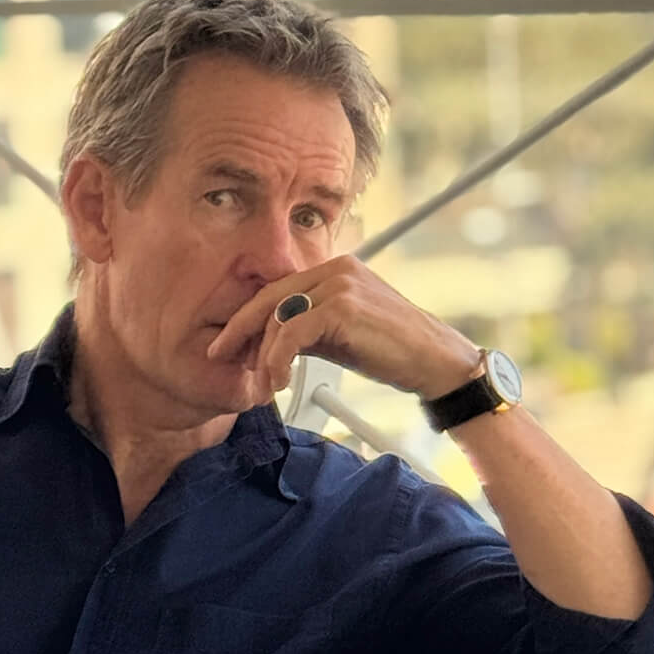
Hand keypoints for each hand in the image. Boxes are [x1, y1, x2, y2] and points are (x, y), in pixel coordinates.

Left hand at [204, 257, 482, 408]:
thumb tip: (266, 342)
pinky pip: (291, 333)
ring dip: (262, 356)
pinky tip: (279, 381)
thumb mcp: (338, 334)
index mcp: (334, 269)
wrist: (434, 362)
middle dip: (238, 330)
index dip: (247, 319)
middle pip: (268, 296)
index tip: (227, 344)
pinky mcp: (343, 306)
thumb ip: (305, 328)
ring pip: (277, 318)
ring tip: (262, 385)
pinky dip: (277, 360)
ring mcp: (340, 284)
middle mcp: (336, 268)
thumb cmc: (391, 351)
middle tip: (219, 357)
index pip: (276, 290)